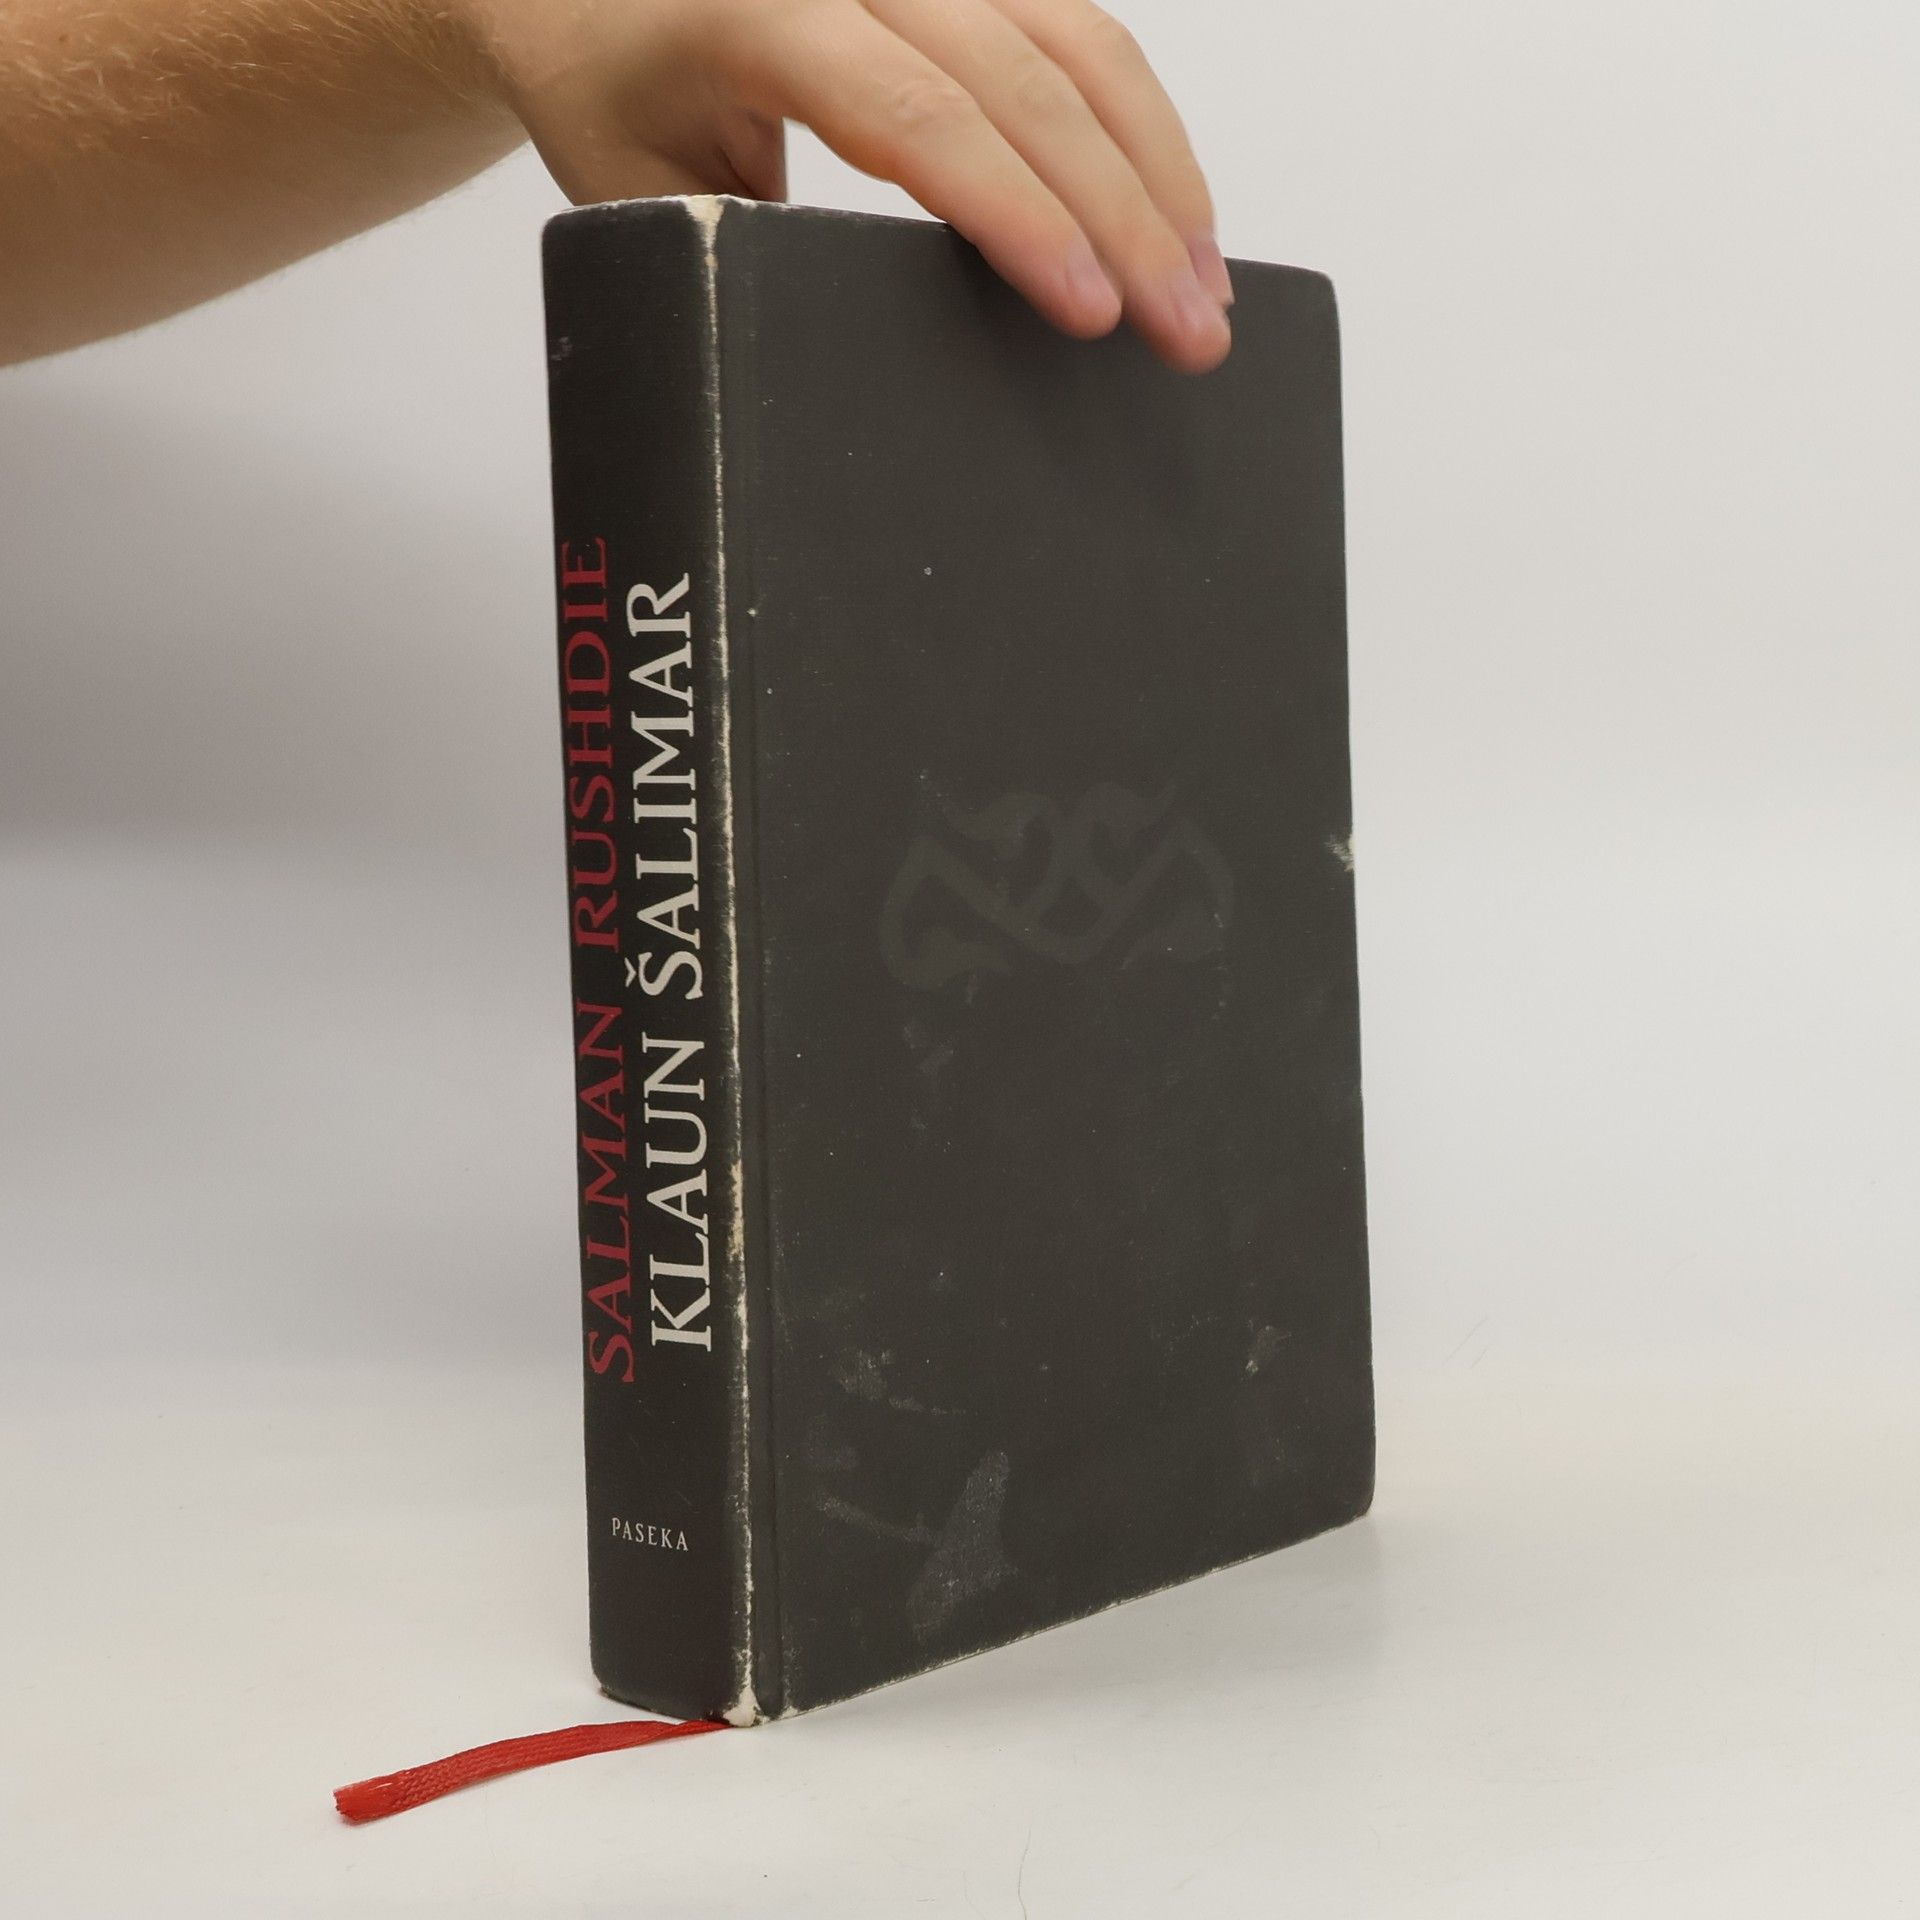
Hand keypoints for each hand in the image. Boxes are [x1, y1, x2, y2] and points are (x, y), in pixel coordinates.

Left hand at [466, 0, 1232, 370]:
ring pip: (1081, 44)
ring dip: (1160, 171)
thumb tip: (853, 367)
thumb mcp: (642, 195)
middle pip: (1030, 84)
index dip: (1022, 219)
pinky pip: (1077, 29)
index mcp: (763, 15)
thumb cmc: (607, 92)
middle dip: (1127, 219)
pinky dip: (1141, 126)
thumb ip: (745, 259)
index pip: (921, 118)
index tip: (1090, 312)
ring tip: (1205, 289)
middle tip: (1187, 334)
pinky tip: (1176, 209)